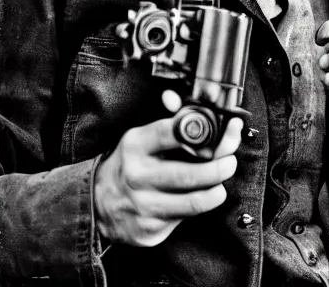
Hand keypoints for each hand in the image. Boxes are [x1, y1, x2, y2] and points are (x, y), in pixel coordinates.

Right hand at [94, 97, 242, 246]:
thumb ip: (166, 120)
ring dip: (216, 191)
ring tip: (220, 184)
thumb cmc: (129, 164)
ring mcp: (143, 205)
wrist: (98, 203)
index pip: (171, 132)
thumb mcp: (141, 138)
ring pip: (193, 201)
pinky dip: (197, 208)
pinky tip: (197, 198)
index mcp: (136, 145)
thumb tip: (173, 98)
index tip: (226, 129)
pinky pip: (184, 219)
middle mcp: (137, 175)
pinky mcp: (149, 229)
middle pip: (189, 174)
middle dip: (220, 168)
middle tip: (230, 162)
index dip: (204, 129)